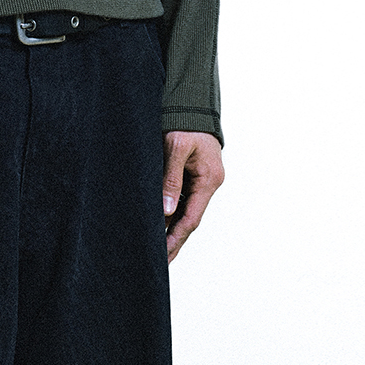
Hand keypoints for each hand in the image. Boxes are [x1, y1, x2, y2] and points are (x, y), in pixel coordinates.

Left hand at [162, 131, 223, 263]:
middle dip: (174, 240)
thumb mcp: (175, 148)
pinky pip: (181, 198)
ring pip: (184, 210)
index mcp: (208, 180)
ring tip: (156, 248)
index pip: (191, 219)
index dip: (176, 238)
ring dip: (171, 228)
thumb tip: (165, 211)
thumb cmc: (184, 123)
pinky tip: (158, 223)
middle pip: (189, 219)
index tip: (162, 255)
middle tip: (159, 262)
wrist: (192, 102)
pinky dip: (170, 212)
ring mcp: (201, 179)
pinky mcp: (193, 174)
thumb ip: (171, 179)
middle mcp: (208, 183)